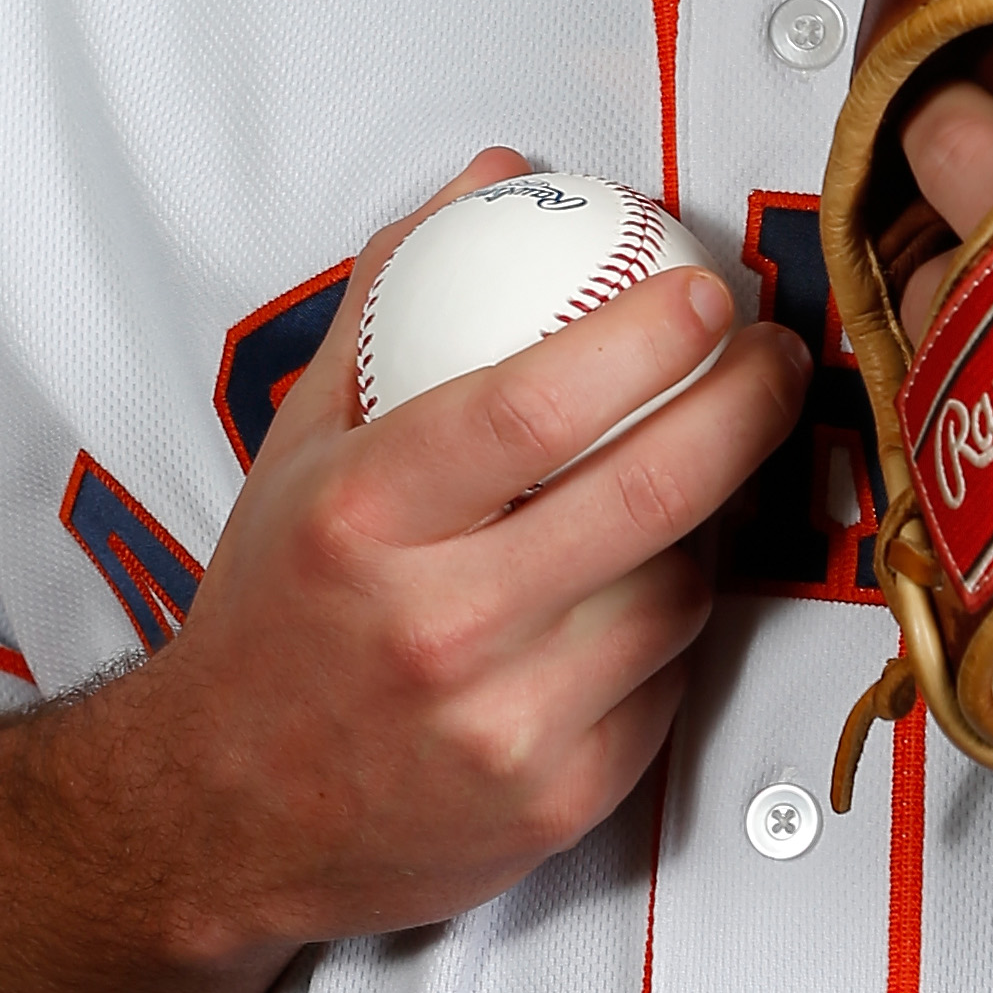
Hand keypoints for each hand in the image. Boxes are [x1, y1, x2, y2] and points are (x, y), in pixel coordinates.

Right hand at [148, 151, 808, 944]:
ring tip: (716, 464)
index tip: (705, 292)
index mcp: (363, 521)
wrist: (219, 814)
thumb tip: (498, 178)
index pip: (534, 408)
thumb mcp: (298, 443)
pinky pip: (669, 682)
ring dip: (719, 517)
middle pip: (645, 495)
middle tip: (773, 357)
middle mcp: (433, 628)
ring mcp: (503, 725)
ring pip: (677, 590)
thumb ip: (395, 297)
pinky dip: (678, 619)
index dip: (646, 339)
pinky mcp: (557, 802)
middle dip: (746, 404)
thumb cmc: (274, 611)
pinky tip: (659, 577)